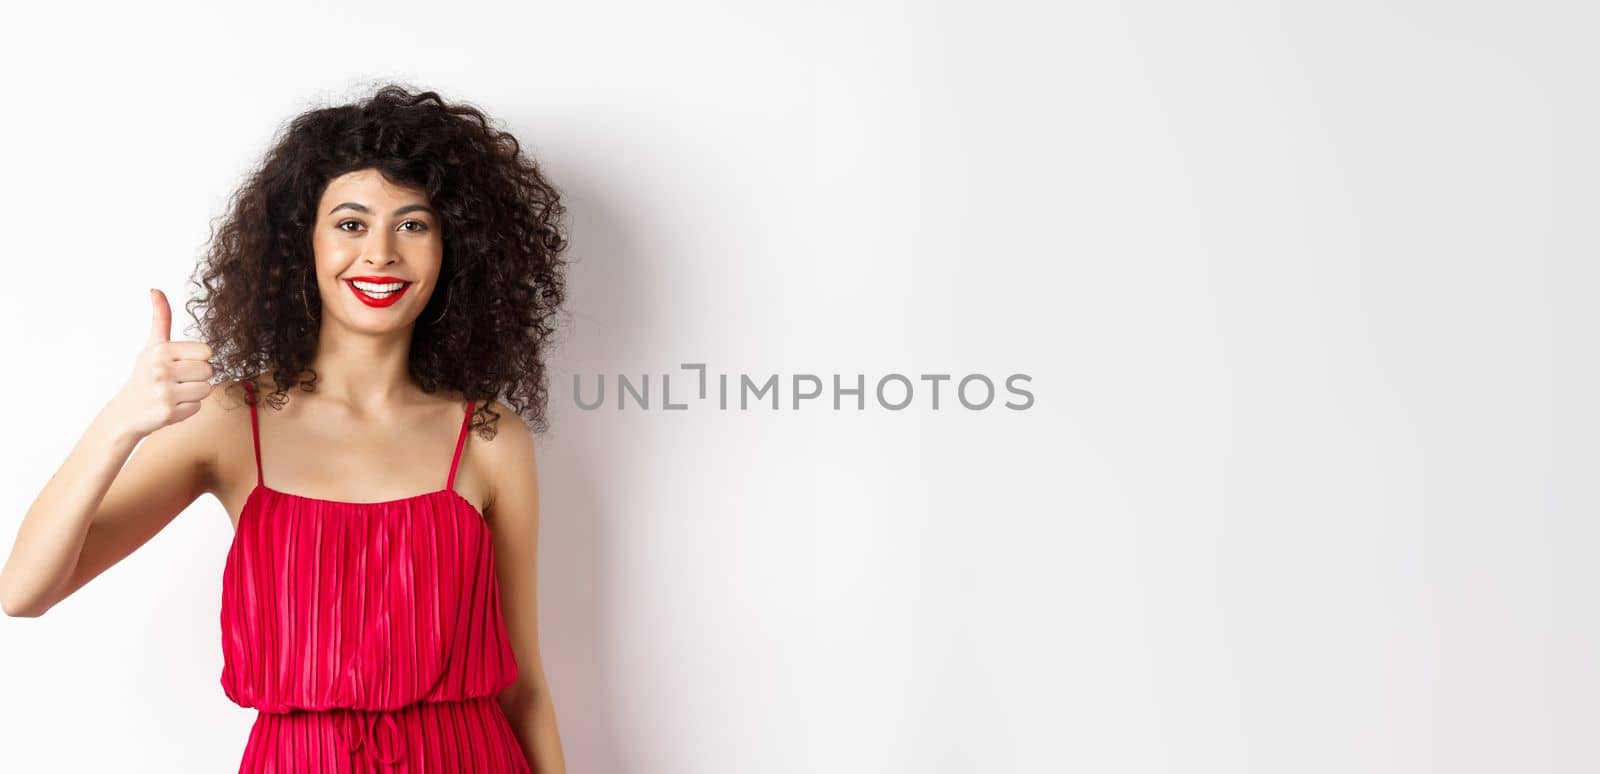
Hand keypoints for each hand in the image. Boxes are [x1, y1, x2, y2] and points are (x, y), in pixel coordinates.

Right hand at [107, 289, 215, 437]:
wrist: (126, 411)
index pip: (207, 352)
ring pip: (206, 389)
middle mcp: (160, 369)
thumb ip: (160, 319)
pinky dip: (187, 409)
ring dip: (194, 394)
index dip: (197, 359)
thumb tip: (156, 289)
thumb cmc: (144, 376)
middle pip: (209, 370)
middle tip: (177, 381)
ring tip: (173, 393)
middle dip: (197, 377)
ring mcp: (164, 392)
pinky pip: (198, 407)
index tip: (179, 364)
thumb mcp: (151, 346)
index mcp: (161, 350)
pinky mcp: (168, 413)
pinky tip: (170, 406)